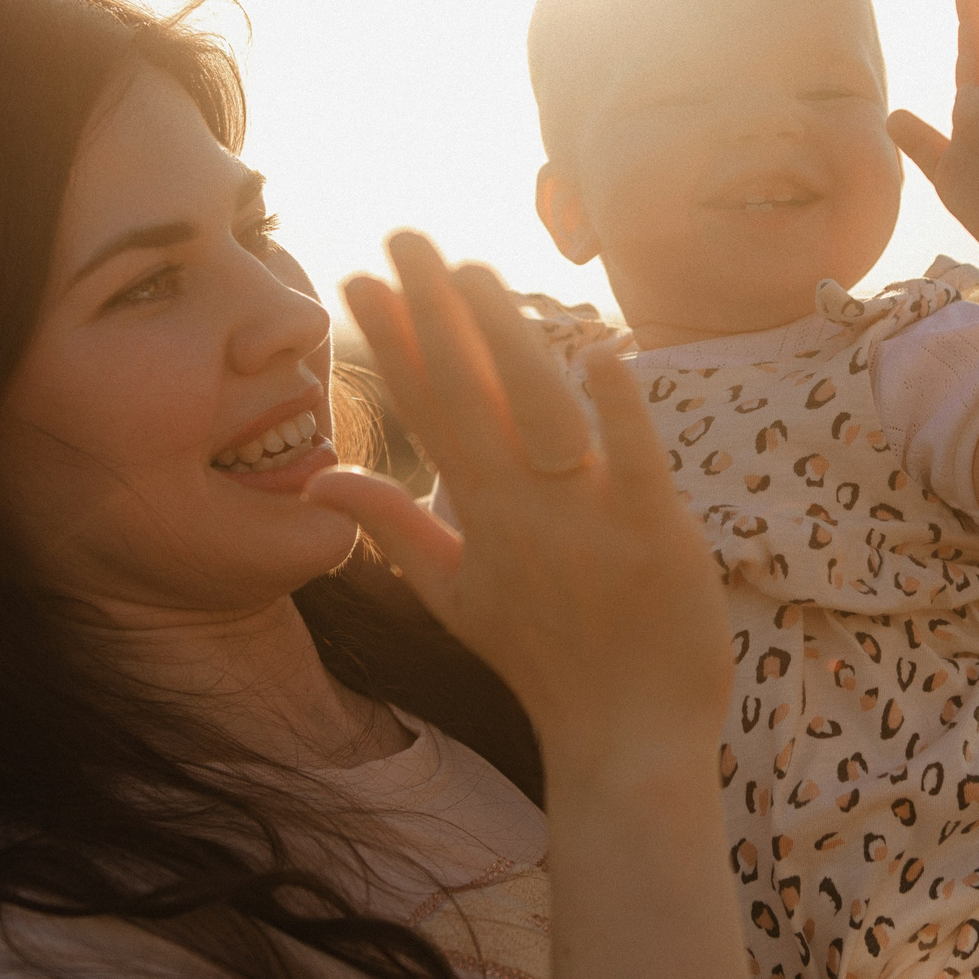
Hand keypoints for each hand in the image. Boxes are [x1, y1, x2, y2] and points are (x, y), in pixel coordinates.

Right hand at [304, 232, 731, 779]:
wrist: (626, 741)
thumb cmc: (545, 661)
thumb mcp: (453, 596)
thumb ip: (394, 529)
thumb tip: (322, 482)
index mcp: (478, 517)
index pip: (428, 409)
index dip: (393, 341)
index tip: (356, 276)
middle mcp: (522, 510)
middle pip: (470, 394)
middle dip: (433, 311)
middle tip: (403, 236)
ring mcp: (588, 520)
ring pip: (539, 412)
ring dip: (505, 340)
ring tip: (473, 271)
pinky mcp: (655, 534)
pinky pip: (633, 460)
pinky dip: (617, 409)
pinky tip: (600, 349)